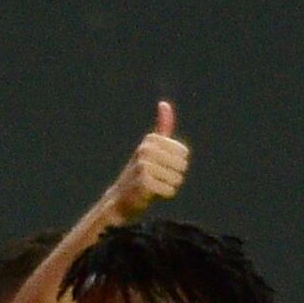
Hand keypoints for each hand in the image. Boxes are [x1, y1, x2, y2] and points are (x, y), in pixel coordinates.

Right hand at [105, 101, 188, 222]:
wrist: (120, 198)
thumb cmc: (140, 172)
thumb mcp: (151, 147)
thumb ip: (162, 127)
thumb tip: (164, 103)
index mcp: (150, 140)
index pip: (184, 153)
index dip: (176, 164)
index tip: (160, 166)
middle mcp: (146, 150)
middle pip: (182, 165)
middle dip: (174, 175)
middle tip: (157, 178)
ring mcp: (143, 166)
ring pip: (177, 178)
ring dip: (169, 186)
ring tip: (154, 186)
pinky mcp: (144, 183)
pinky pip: (170, 190)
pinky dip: (163, 195)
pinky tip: (151, 194)